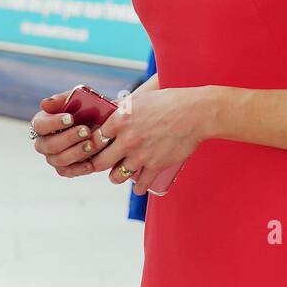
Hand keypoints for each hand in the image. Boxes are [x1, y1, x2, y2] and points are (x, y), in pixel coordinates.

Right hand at [30, 90, 115, 178]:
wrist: (98, 122)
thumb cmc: (82, 108)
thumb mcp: (74, 98)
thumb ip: (61, 99)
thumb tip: (45, 104)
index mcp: (42, 124)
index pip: (40, 125)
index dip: (53, 123)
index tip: (70, 118)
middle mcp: (43, 142)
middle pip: (49, 145)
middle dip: (68, 138)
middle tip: (86, 131)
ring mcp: (52, 157)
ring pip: (59, 160)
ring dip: (76, 152)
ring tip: (91, 144)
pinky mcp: (64, 168)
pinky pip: (68, 172)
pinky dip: (79, 169)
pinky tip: (91, 163)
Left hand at [88, 87, 210, 193]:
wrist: (195, 113)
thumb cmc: (169, 101)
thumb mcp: (140, 99)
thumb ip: (123, 108)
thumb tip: (110, 110)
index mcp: (120, 120)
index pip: (94, 139)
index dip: (91, 145)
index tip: (92, 148)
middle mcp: (126, 139)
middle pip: (100, 162)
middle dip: (97, 164)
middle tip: (101, 163)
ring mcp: (140, 155)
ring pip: (116, 177)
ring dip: (116, 176)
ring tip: (119, 173)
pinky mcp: (155, 166)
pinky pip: (139, 185)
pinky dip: (138, 187)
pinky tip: (139, 185)